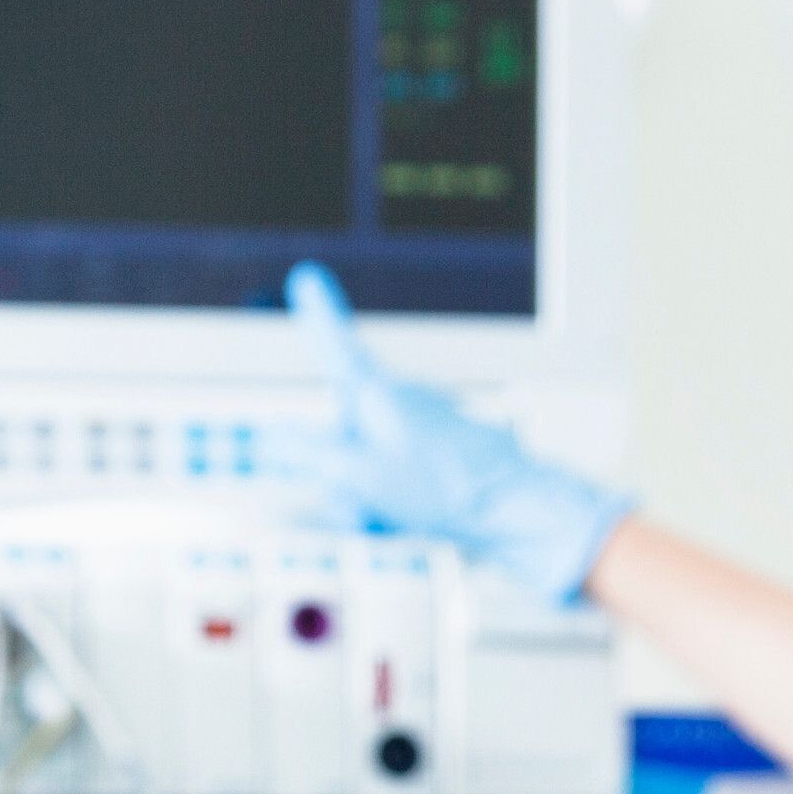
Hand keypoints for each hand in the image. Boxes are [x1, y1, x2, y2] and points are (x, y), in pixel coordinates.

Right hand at [284, 262, 632, 604]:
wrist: (518, 509)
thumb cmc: (443, 488)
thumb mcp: (359, 477)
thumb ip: (312, 456)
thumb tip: (273, 439)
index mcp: (379, 395)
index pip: (338, 349)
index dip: (320, 315)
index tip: (309, 278)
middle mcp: (404, 400)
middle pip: (347, 431)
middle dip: (342, 468)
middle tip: (362, 502)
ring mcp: (427, 424)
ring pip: (373, 457)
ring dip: (372, 491)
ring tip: (398, 513)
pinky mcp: (447, 450)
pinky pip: (404, 472)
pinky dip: (400, 498)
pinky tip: (420, 516)